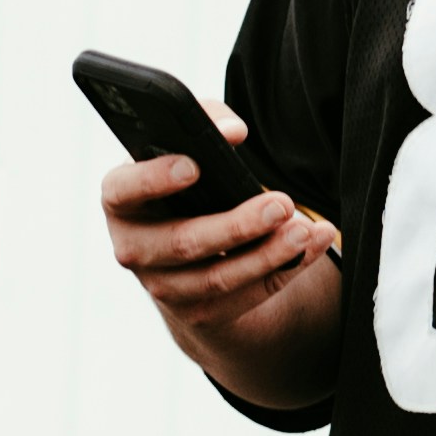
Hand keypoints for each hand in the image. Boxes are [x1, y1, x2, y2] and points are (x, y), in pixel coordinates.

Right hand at [100, 119, 340, 389]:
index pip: (124, 190)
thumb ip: (206, 123)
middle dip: (236, 225)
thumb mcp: (188, 144)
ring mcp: (165, 287)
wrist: (186, 244)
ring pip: (219, 278)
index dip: (153, 179)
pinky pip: (248, 295)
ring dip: (268, 254)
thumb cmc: (186, 180)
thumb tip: (232, 133)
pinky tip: (314, 242)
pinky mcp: (201, 312)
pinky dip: (287, 268)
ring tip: (304, 229)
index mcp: (121, 200)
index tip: (194, 165)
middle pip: (183, 242)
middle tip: (280, 204)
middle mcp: (134, 248)